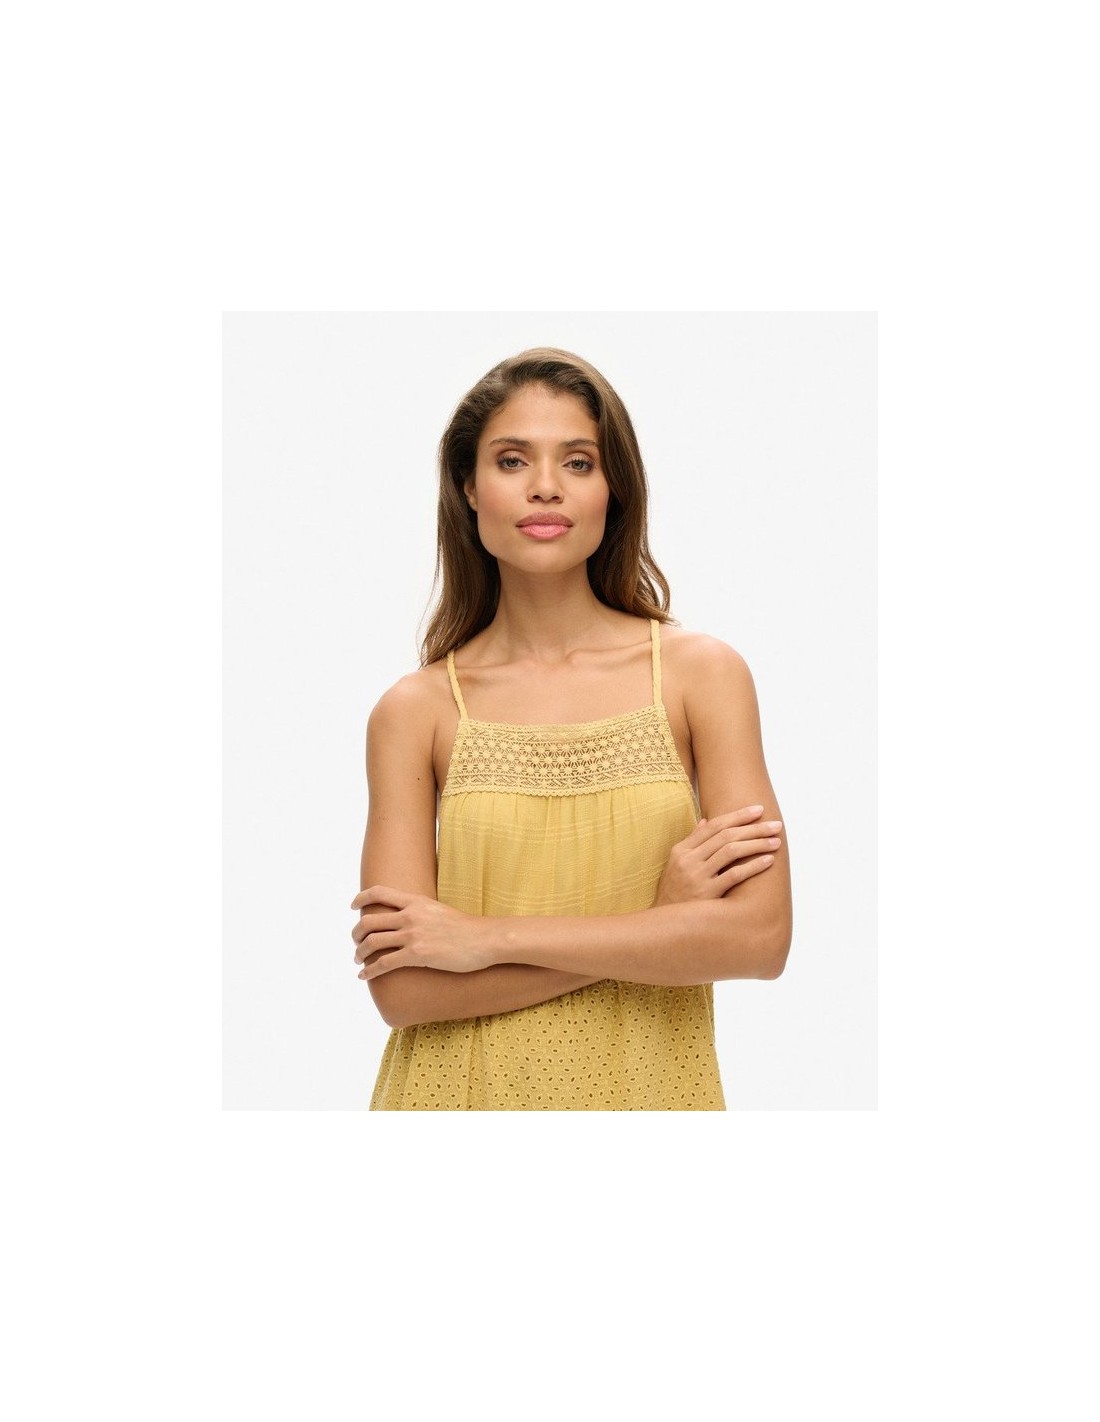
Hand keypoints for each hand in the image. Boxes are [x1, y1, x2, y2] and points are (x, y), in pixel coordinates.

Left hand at [350, 886, 493, 978]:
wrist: (484, 939)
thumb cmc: (466, 928)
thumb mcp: (438, 911)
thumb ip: (420, 912)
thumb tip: (406, 920)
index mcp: (415, 901)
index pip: (379, 892)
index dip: (361, 898)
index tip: (353, 907)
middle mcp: (410, 915)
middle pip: (369, 921)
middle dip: (356, 934)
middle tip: (356, 943)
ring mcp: (412, 935)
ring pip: (372, 942)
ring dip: (359, 953)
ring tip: (358, 960)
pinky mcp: (417, 955)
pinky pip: (383, 963)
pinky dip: (369, 971)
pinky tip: (364, 976)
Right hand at [654, 805, 781, 905]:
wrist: (665, 925)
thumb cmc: (674, 894)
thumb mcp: (676, 865)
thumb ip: (691, 842)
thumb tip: (706, 821)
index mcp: (681, 850)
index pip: (714, 826)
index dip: (738, 816)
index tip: (758, 810)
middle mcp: (689, 859)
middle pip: (726, 835)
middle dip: (754, 828)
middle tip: (776, 825)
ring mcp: (697, 876)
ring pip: (731, 851)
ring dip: (757, 844)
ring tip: (776, 842)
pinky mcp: (707, 894)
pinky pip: (734, 875)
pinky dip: (753, 866)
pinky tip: (768, 861)